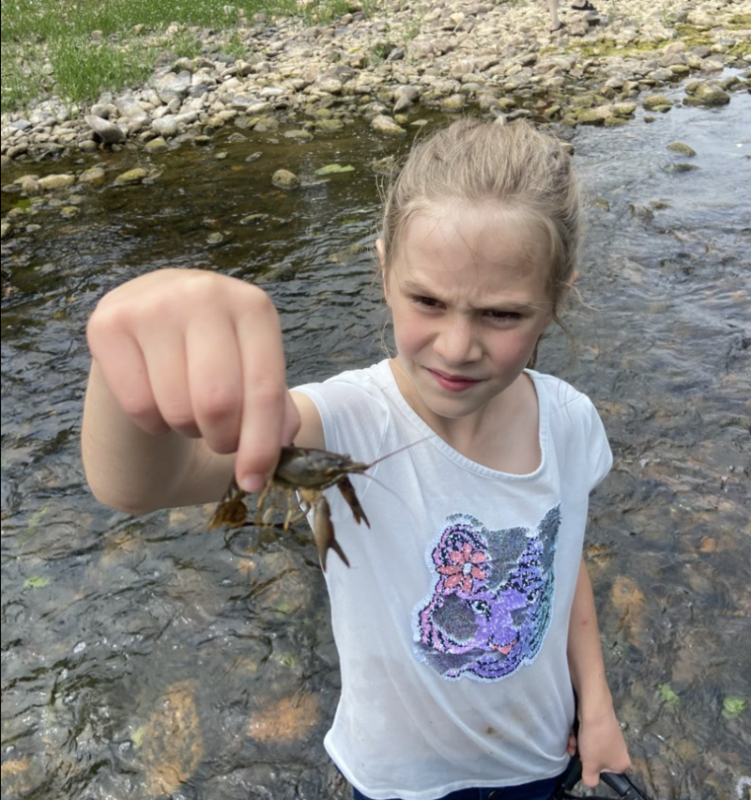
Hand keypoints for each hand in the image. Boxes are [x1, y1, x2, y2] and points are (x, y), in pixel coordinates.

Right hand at [86, 268, 299, 489]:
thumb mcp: (254, 374)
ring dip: (187, 429)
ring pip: (176, 408)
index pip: (263, 389)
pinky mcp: (108, 323)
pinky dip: (152, 422)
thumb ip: (276, 413)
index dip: (261, 446)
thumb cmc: (216, 358)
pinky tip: (157, 401)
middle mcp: (205, 294)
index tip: (254, 482)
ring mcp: (153, 303)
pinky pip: (138, 404)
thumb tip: (278, 452)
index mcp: (253, 307)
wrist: (158, 324)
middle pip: (218, 403)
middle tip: (221, 441)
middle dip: (223, 440)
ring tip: (190, 410)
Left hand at [569, 708, 630, 786]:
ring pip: (589, 745)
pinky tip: (572, 733)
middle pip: (595, 758)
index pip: (606, 774)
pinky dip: (579, 735)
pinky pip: (589, 734)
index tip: (585, 763)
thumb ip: (590, 779)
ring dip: (577, 744)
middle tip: (575, 751)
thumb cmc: (595, 740)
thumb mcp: (590, 765)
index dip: (593, 769)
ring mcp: (610, 735)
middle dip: (581, 754)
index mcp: (622, 763)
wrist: (594, 709)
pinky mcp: (602, 723)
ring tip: (572, 741)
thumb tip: (590, 781)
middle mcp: (619, 749)